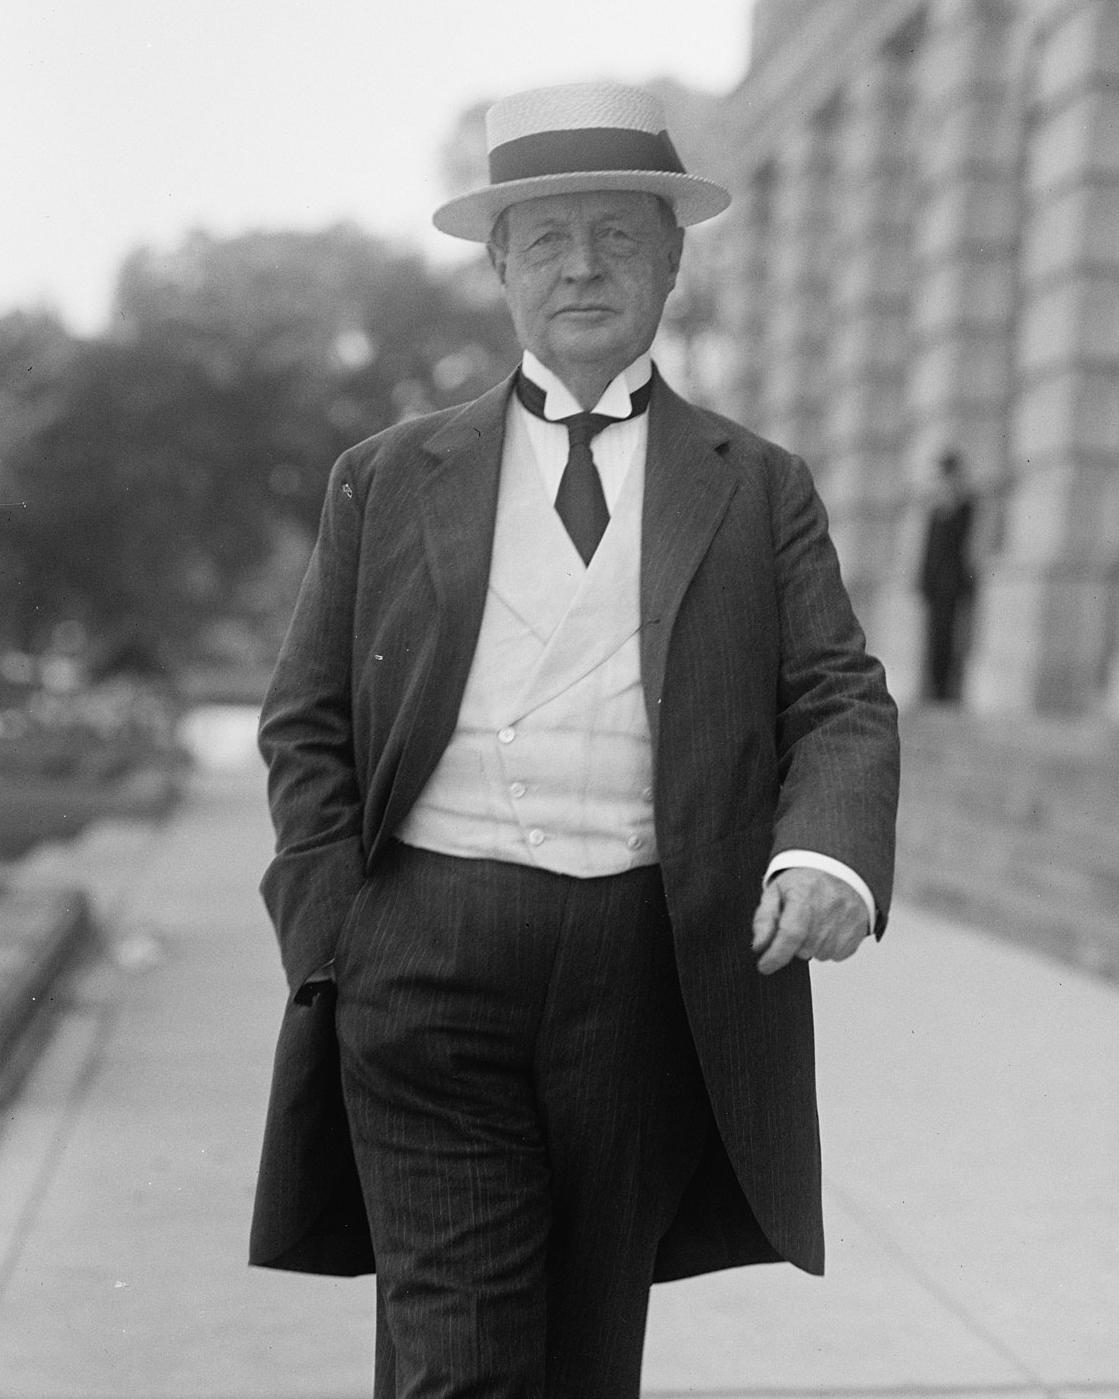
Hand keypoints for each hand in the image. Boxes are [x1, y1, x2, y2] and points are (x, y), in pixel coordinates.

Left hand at [751, 868, 867, 975]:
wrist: (840, 870)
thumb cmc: (806, 882)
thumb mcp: (776, 891)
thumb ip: (764, 919)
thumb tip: (759, 945)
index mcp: (805, 896)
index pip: (790, 934)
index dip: (776, 955)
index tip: (764, 966)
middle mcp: (828, 911)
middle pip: (802, 950)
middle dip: (794, 943)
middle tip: (797, 921)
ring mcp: (846, 923)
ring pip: (818, 955)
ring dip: (811, 945)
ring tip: (814, 920)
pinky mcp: (857, 934)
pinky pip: (835, 955)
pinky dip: (827, 945)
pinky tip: (828, 926)